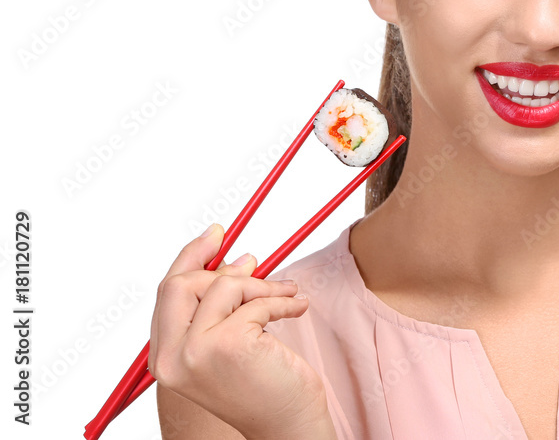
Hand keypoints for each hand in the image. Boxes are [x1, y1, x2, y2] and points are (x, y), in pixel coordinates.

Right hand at [148, 224, 332, 438]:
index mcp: (164, 357)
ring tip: (288, 293)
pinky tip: (298, 307)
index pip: (167, 293)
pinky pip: (256, 300)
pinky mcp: (229, 344)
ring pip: (224, 285)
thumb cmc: (262, 383)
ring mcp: (196, 352)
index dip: (191, 257)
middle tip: (257, 263)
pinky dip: (283, 298)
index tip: (216, 233)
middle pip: (183, 284)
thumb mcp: (231, 340)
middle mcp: (171, 357)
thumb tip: (239, 257)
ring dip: (264, 284)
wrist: (287, 423)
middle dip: (225, 269)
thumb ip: (221, 305)